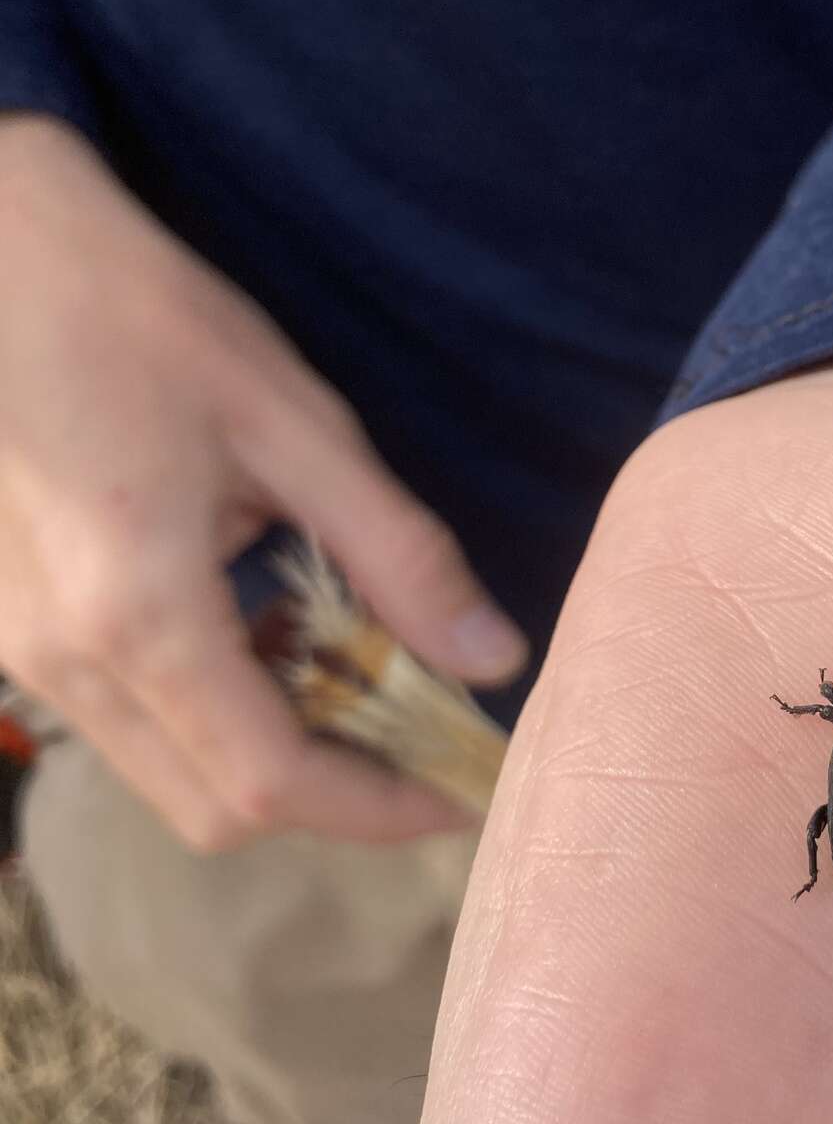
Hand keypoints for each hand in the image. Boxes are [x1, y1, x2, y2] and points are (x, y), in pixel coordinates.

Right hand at [0, 113, 525, 848]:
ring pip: (164, 773)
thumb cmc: (136, 314)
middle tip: (420, 736)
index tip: (463, 788)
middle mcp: (63, 662)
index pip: (273, 782)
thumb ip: (398, 555)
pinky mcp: (8, 627)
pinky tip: (260, 629)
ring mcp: (20, 651)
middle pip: (214, 809)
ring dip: (268, 753)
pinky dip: (209, 710)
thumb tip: (492, 658)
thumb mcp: (293, 423)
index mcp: (137, 614)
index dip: (380, 807)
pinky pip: (124, 720)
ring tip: (350, 671)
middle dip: (332, 796)